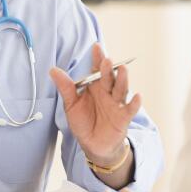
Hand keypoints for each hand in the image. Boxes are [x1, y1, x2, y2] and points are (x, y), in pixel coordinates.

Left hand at [49, 43, 141, 164]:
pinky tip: (137, 96)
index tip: (96, 46)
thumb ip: (65, 88)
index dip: (97, 58)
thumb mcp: (71, 105)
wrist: (93, 145)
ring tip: (123, 70)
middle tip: (107, 60)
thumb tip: (53, 70)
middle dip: (108, 69)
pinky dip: (135, 103)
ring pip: (121, 89)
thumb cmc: (83, 122)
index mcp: (95, 86)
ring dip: (123, 80)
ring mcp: (117, 104)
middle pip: (110, 78)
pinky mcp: (123, 117)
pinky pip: (130, 109)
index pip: (96, 69)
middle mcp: (107, 92)